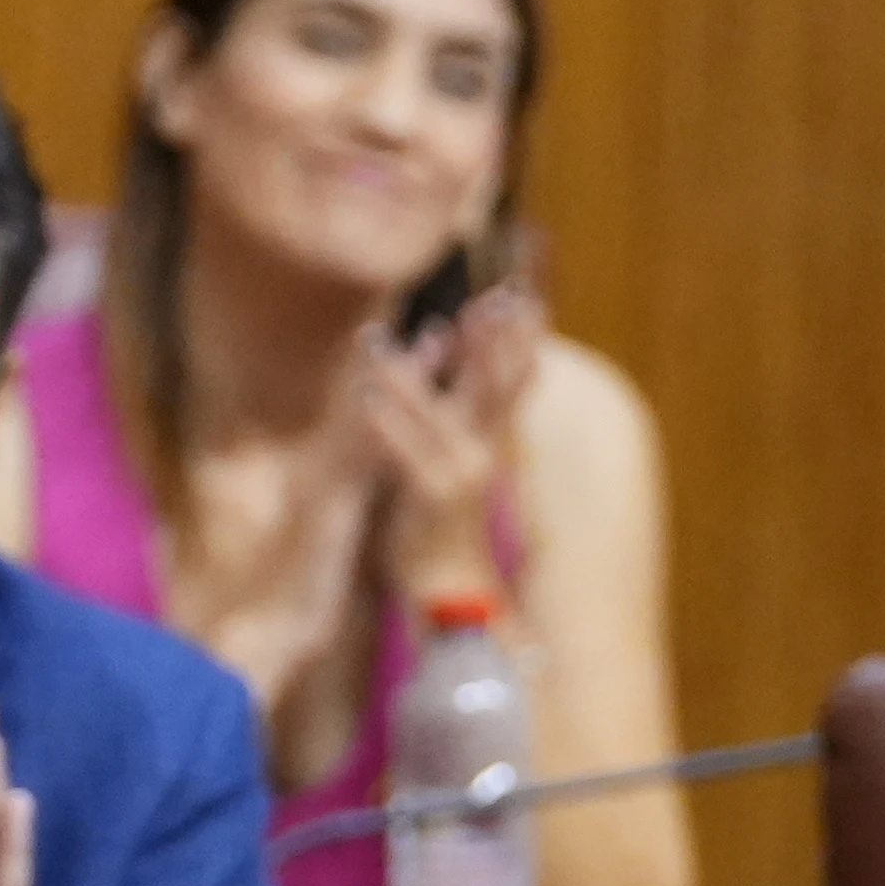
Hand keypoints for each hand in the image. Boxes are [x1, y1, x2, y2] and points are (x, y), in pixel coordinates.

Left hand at [355, 284, 540, 589]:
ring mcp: (459, 476)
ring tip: (373, 339)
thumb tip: (471, 373)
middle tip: (494, 298)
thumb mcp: (463, 461)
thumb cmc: (448, 522)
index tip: (519, 295)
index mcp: (489, 441)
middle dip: (491, 341)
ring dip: (405, 373)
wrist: (454, 591)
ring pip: (437, 413)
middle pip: (493, 387)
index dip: (516, 338)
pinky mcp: (428, 499)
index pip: (511, 379)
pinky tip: (365, 399)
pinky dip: (388, 424)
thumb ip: (465, 416)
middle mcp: (483, 453)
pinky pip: (405, 454)